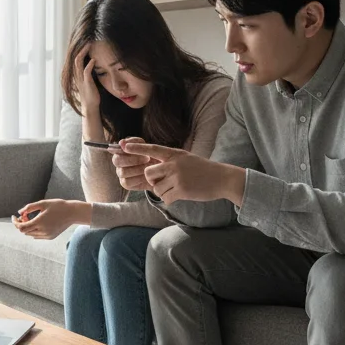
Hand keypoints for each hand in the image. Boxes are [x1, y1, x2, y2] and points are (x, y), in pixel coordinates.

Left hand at [13, 199, 88, 239]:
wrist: (73, 213)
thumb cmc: (58, 205)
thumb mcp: (43, 203)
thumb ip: (29, 207)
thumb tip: (19, 212)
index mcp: (39, 222)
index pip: (21, 227)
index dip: (16, 222)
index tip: (14, 216)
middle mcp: (42, 231)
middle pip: (25, 231)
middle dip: (21, 223)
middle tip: (24, 215)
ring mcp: (47, 235)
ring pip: (31, 234)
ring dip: (28, 227)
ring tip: (31, 218)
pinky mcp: (51, 237)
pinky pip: (38, 236)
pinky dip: (34, 231)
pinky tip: (37, 223)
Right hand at [74, 44, 99, 113]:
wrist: (90, 106)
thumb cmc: (91, 93)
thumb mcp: (89, 80)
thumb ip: (89, 72)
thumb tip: (93, 63)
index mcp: (77, 74)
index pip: (76, 58)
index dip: (80, 50)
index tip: (86, 42)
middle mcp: (77, 75)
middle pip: (75, 57)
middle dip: (81, 48)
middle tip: (87, 40)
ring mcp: (81, 79)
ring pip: (78, 63)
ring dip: (83, 53)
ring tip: (89, 45)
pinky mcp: (86, 83)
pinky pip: (86, 72)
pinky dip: (89, 65)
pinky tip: (94, 60)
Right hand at [111, 136, 160, 191]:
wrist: (161, 170)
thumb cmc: (152, 155)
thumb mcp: (146, 146)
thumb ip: (135, 142)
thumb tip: (121, 142)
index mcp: (121, 151)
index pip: (115, 149)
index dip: (124, 149)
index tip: (136, 149)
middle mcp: (119, 162)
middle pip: (117, 161)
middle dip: (133, 159)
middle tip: (147, 158)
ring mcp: (121, 173)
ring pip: (123, 172)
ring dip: (138, 169)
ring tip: (149, 167)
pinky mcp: (126, 183)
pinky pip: (127, 182)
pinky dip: (138, 179)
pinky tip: (147, 177)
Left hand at [122, 143, 246, 205]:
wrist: (221, 178)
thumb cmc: (203, 170)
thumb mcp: (186, 159)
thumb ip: (170, 161)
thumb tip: (151, 169)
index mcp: (175, 154)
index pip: (152, 149)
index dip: (137, 148)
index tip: (122, 146)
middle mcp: (174, 164)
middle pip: (149, 173)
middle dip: (153, 180)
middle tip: (165, 182)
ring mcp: (177, 177)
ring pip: (156, 188)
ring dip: (164, 191)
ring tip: (177, 188)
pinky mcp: (181, 190)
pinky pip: (165, 198)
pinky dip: (171, 199)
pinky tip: (181, 194)